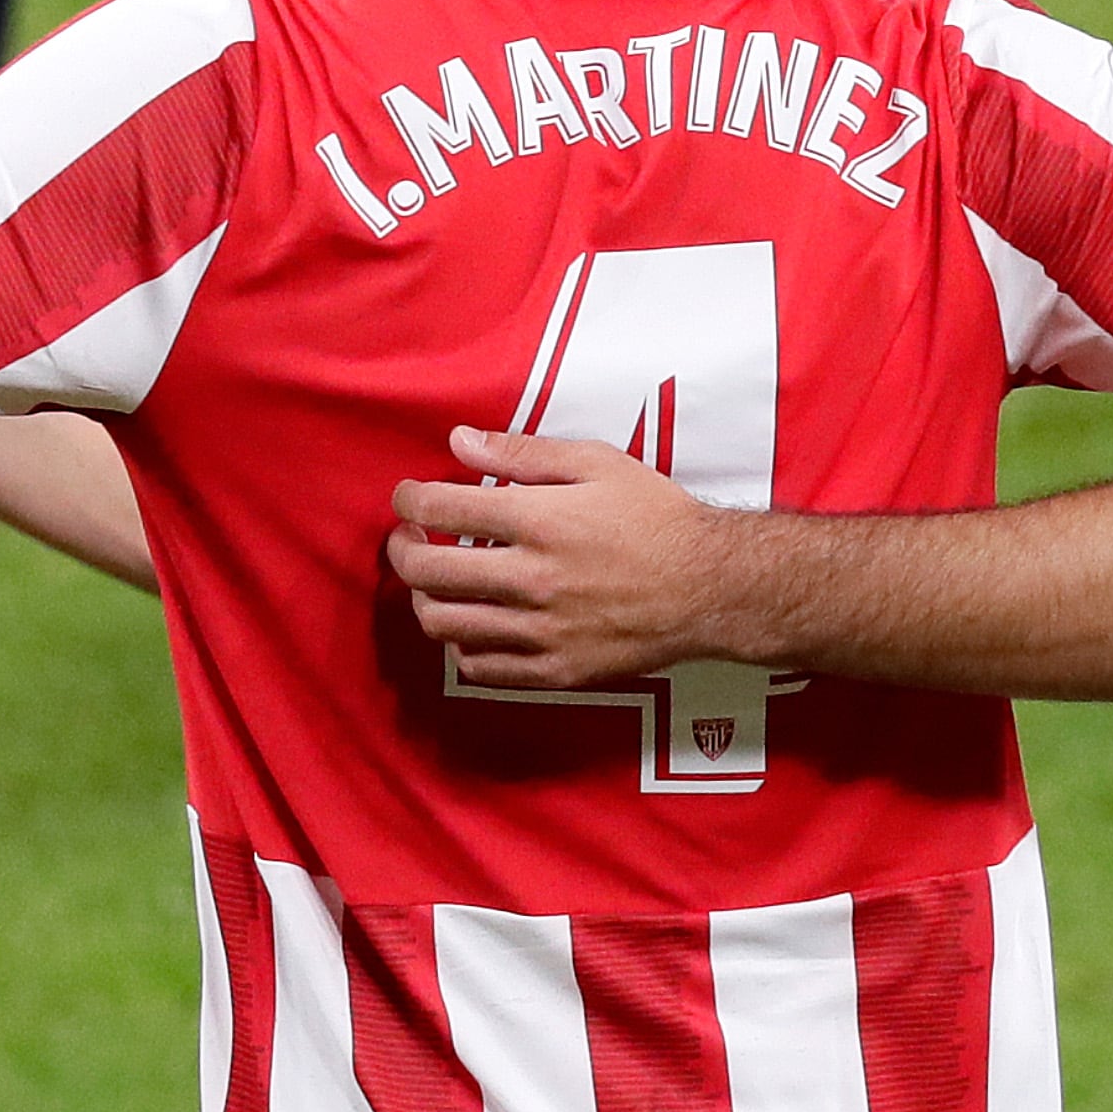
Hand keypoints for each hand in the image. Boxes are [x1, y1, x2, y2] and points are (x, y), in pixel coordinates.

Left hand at [384, 426, 749, 687]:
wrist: (711, 587)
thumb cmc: (657, 519)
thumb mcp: (597, 464)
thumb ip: (522, 453)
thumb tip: (459, 441)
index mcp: (539, 521)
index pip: (440, 508)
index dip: (409, 499)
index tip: (409, 498)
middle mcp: (532, 579)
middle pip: (427, 571)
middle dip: (401, 549)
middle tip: (406, 538)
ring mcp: (541, 631)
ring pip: (444, 624)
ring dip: (423, 598)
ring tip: (432, 581)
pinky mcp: (555, 670)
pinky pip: (480, 667)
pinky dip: (460, 645)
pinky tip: (470, 623)